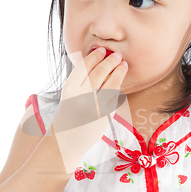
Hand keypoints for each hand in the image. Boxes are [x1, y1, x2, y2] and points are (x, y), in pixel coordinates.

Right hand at [50, 47, 128, 172]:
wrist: (67, 141)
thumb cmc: (67, 114)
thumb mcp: (68, 95)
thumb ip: (80, 81)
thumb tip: (97, 61)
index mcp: (69, 90)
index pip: (84, 67)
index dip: (94, 57)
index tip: (101, 50)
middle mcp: (81, 98)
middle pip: (99, 73)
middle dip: (109, 61)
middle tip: (117, 55)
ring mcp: (95, 108)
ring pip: (111, 85)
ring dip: (118, 72)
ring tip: (123, 64)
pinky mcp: (105, 117)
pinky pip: (113, 98)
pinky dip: (117, 88)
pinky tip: (119, 81)